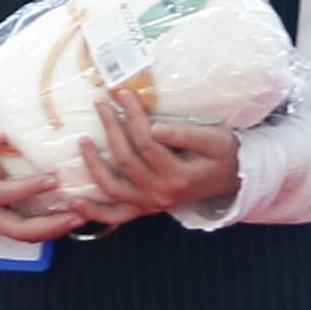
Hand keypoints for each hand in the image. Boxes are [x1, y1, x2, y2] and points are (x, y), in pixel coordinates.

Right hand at [0, 120, 94, 246]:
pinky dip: (46, 229)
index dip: (28, 189)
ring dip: (53, 231)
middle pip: (17, 229)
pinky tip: (66, 218)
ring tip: (81, 218)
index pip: (2, 194)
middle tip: (80, 213)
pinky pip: (23, 234)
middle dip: (51, 225)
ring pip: (23, 236)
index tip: (54, 179)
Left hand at [81, 103, 247, 224]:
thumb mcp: (215, 139)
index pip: (146, 142)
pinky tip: (76, 202)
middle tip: (101, 103)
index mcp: (178, 176)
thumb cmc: (224, 155)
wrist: (234, 179)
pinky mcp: (146, 207)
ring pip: (114, 188)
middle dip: (111, 128)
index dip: (132, 116)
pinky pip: (116, 215)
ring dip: (94, 166)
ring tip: (83, 141)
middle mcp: (161, 194)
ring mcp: (151, 204)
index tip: (123, 94)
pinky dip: (95, 212)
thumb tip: (154, 126)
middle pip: (126, 159)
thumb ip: (185, 134)